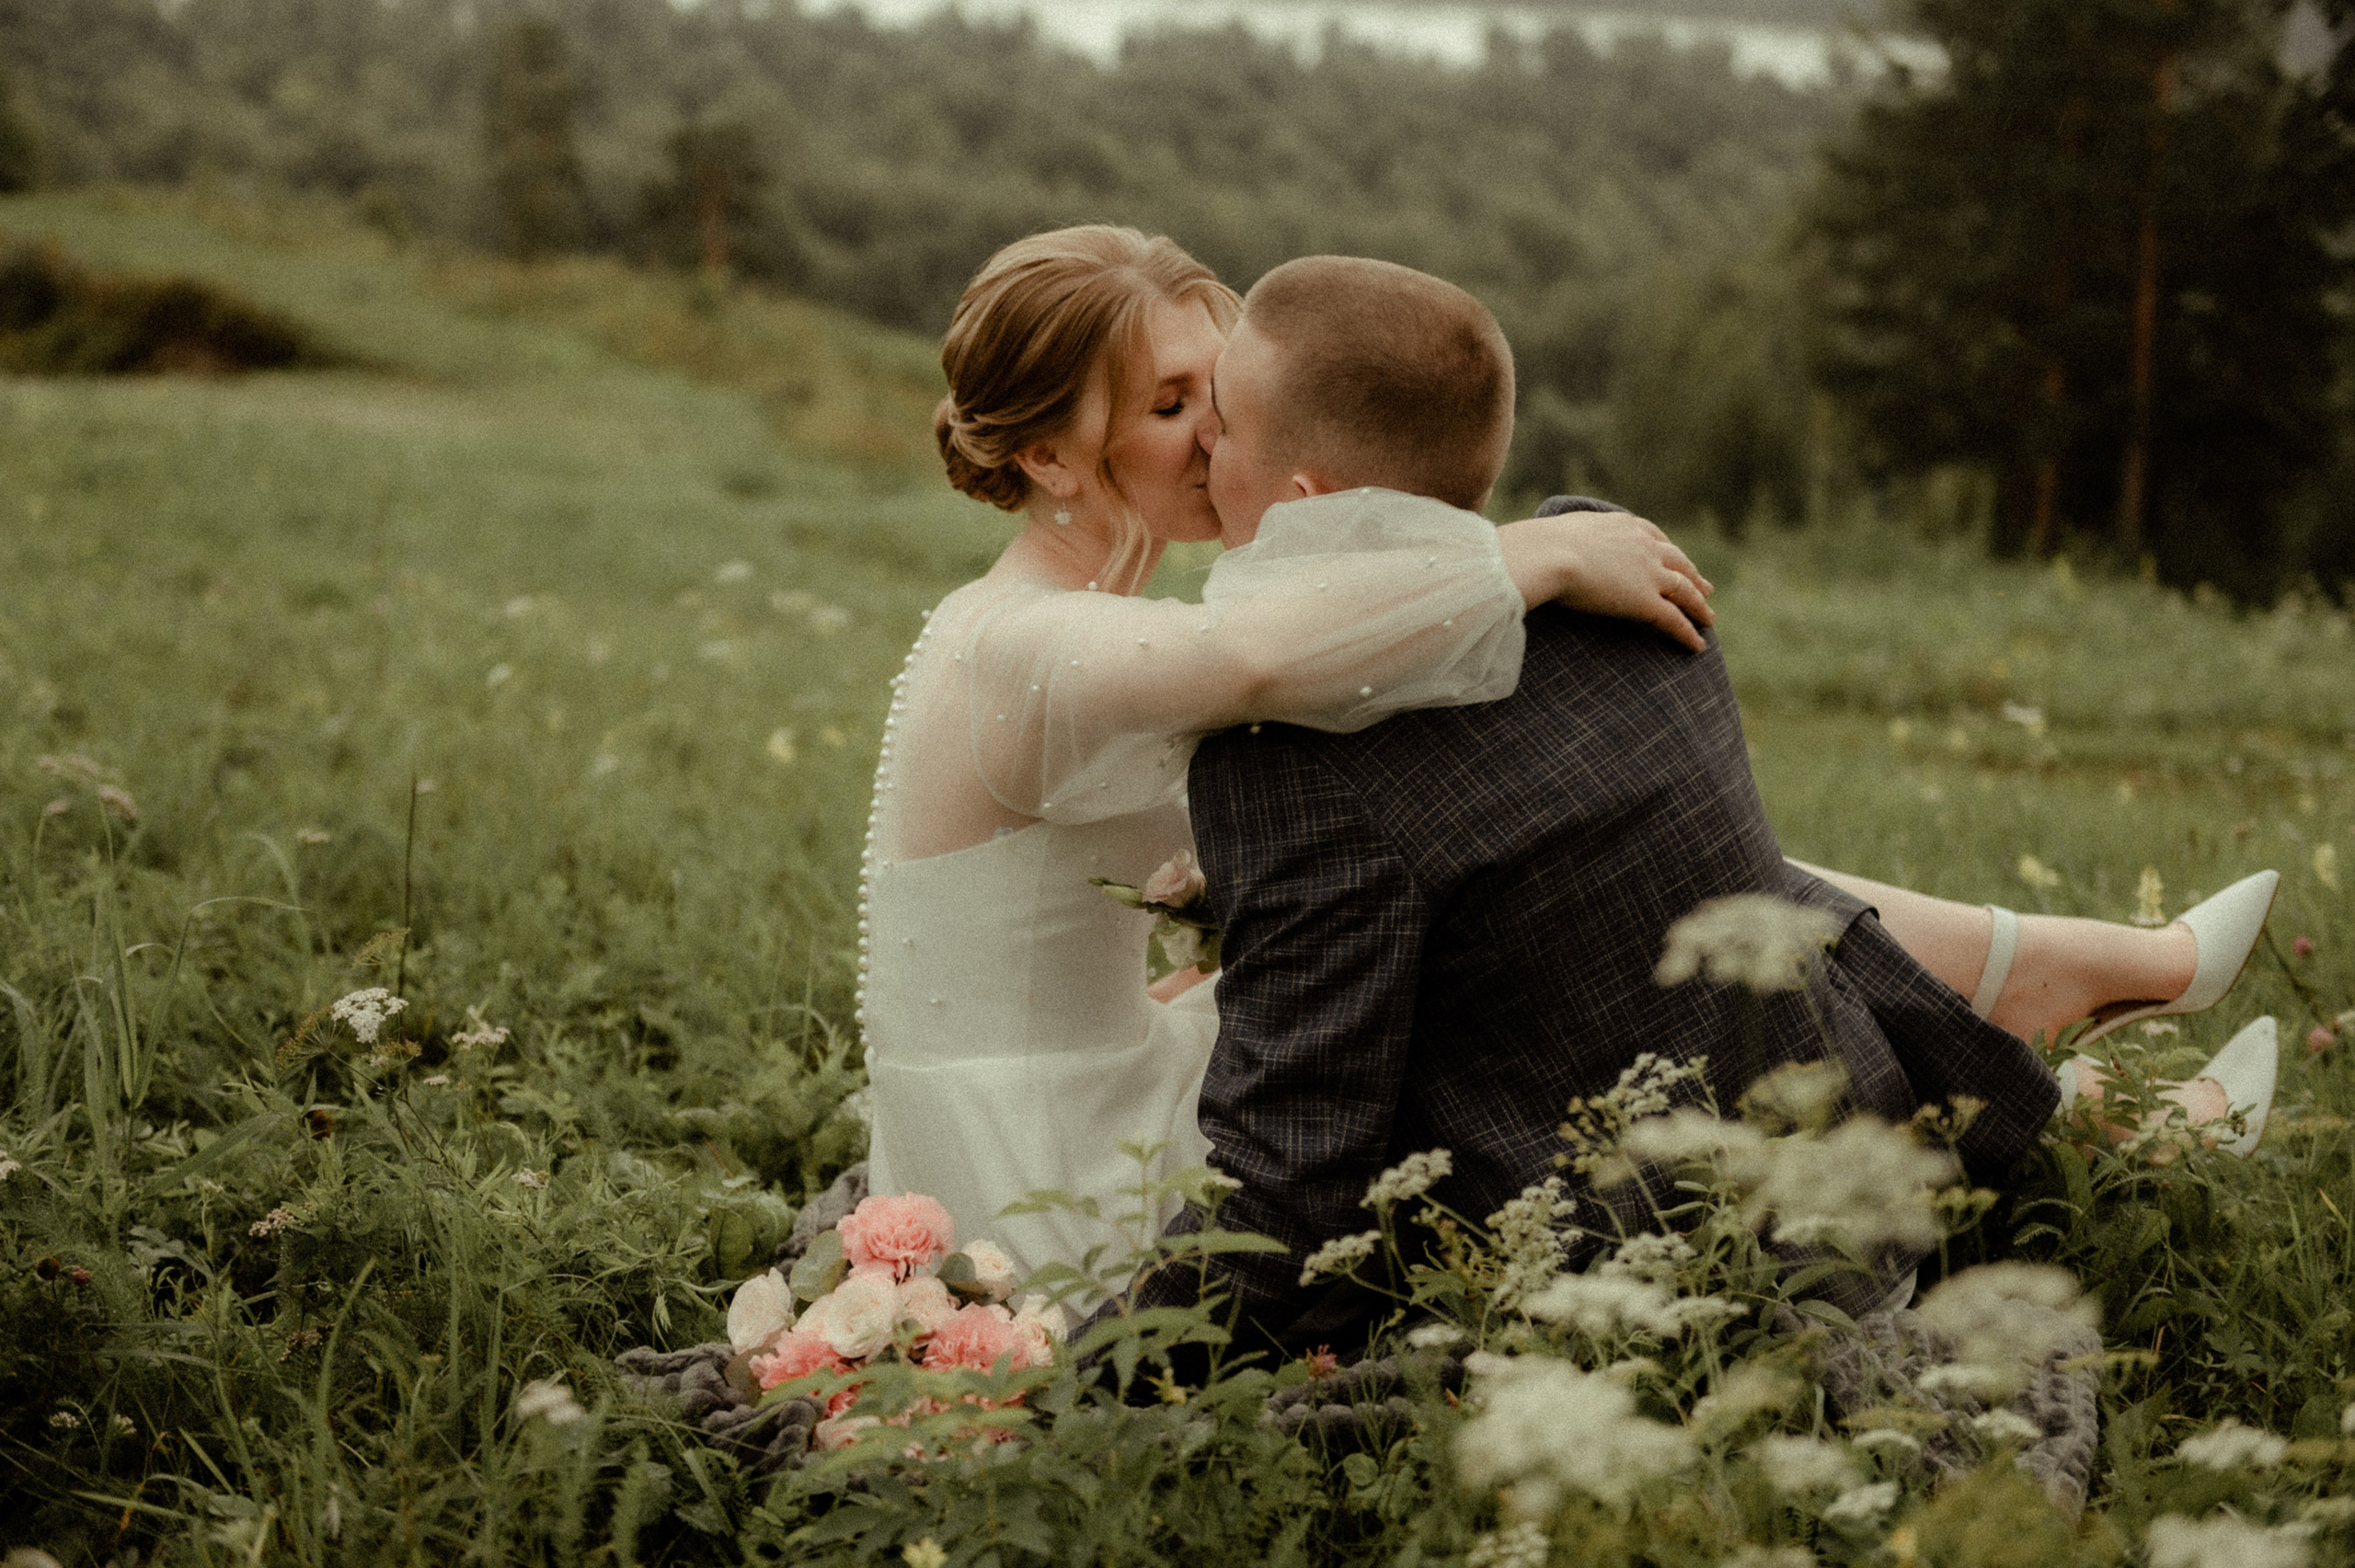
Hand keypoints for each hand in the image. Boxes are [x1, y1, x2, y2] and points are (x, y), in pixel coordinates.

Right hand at [1498, 510, 1715, 651]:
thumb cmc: (1539, 545)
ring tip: (1708, 619)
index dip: (1669, 551)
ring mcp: (1649, 573)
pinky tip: (1697, 645)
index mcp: (1623, 525)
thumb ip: (1564, 540)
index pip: (1655, 536)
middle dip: (1693, 576)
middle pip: (1678, 562)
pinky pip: (1675, 620)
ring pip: (1685, 592)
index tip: (1677, 560)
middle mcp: (1644, 546)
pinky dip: (1689, 633)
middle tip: (1705, 589)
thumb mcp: (1557, 531)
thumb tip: (1540, 548)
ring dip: (1699, 606)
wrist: (1548, 555)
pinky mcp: (1646, 601)